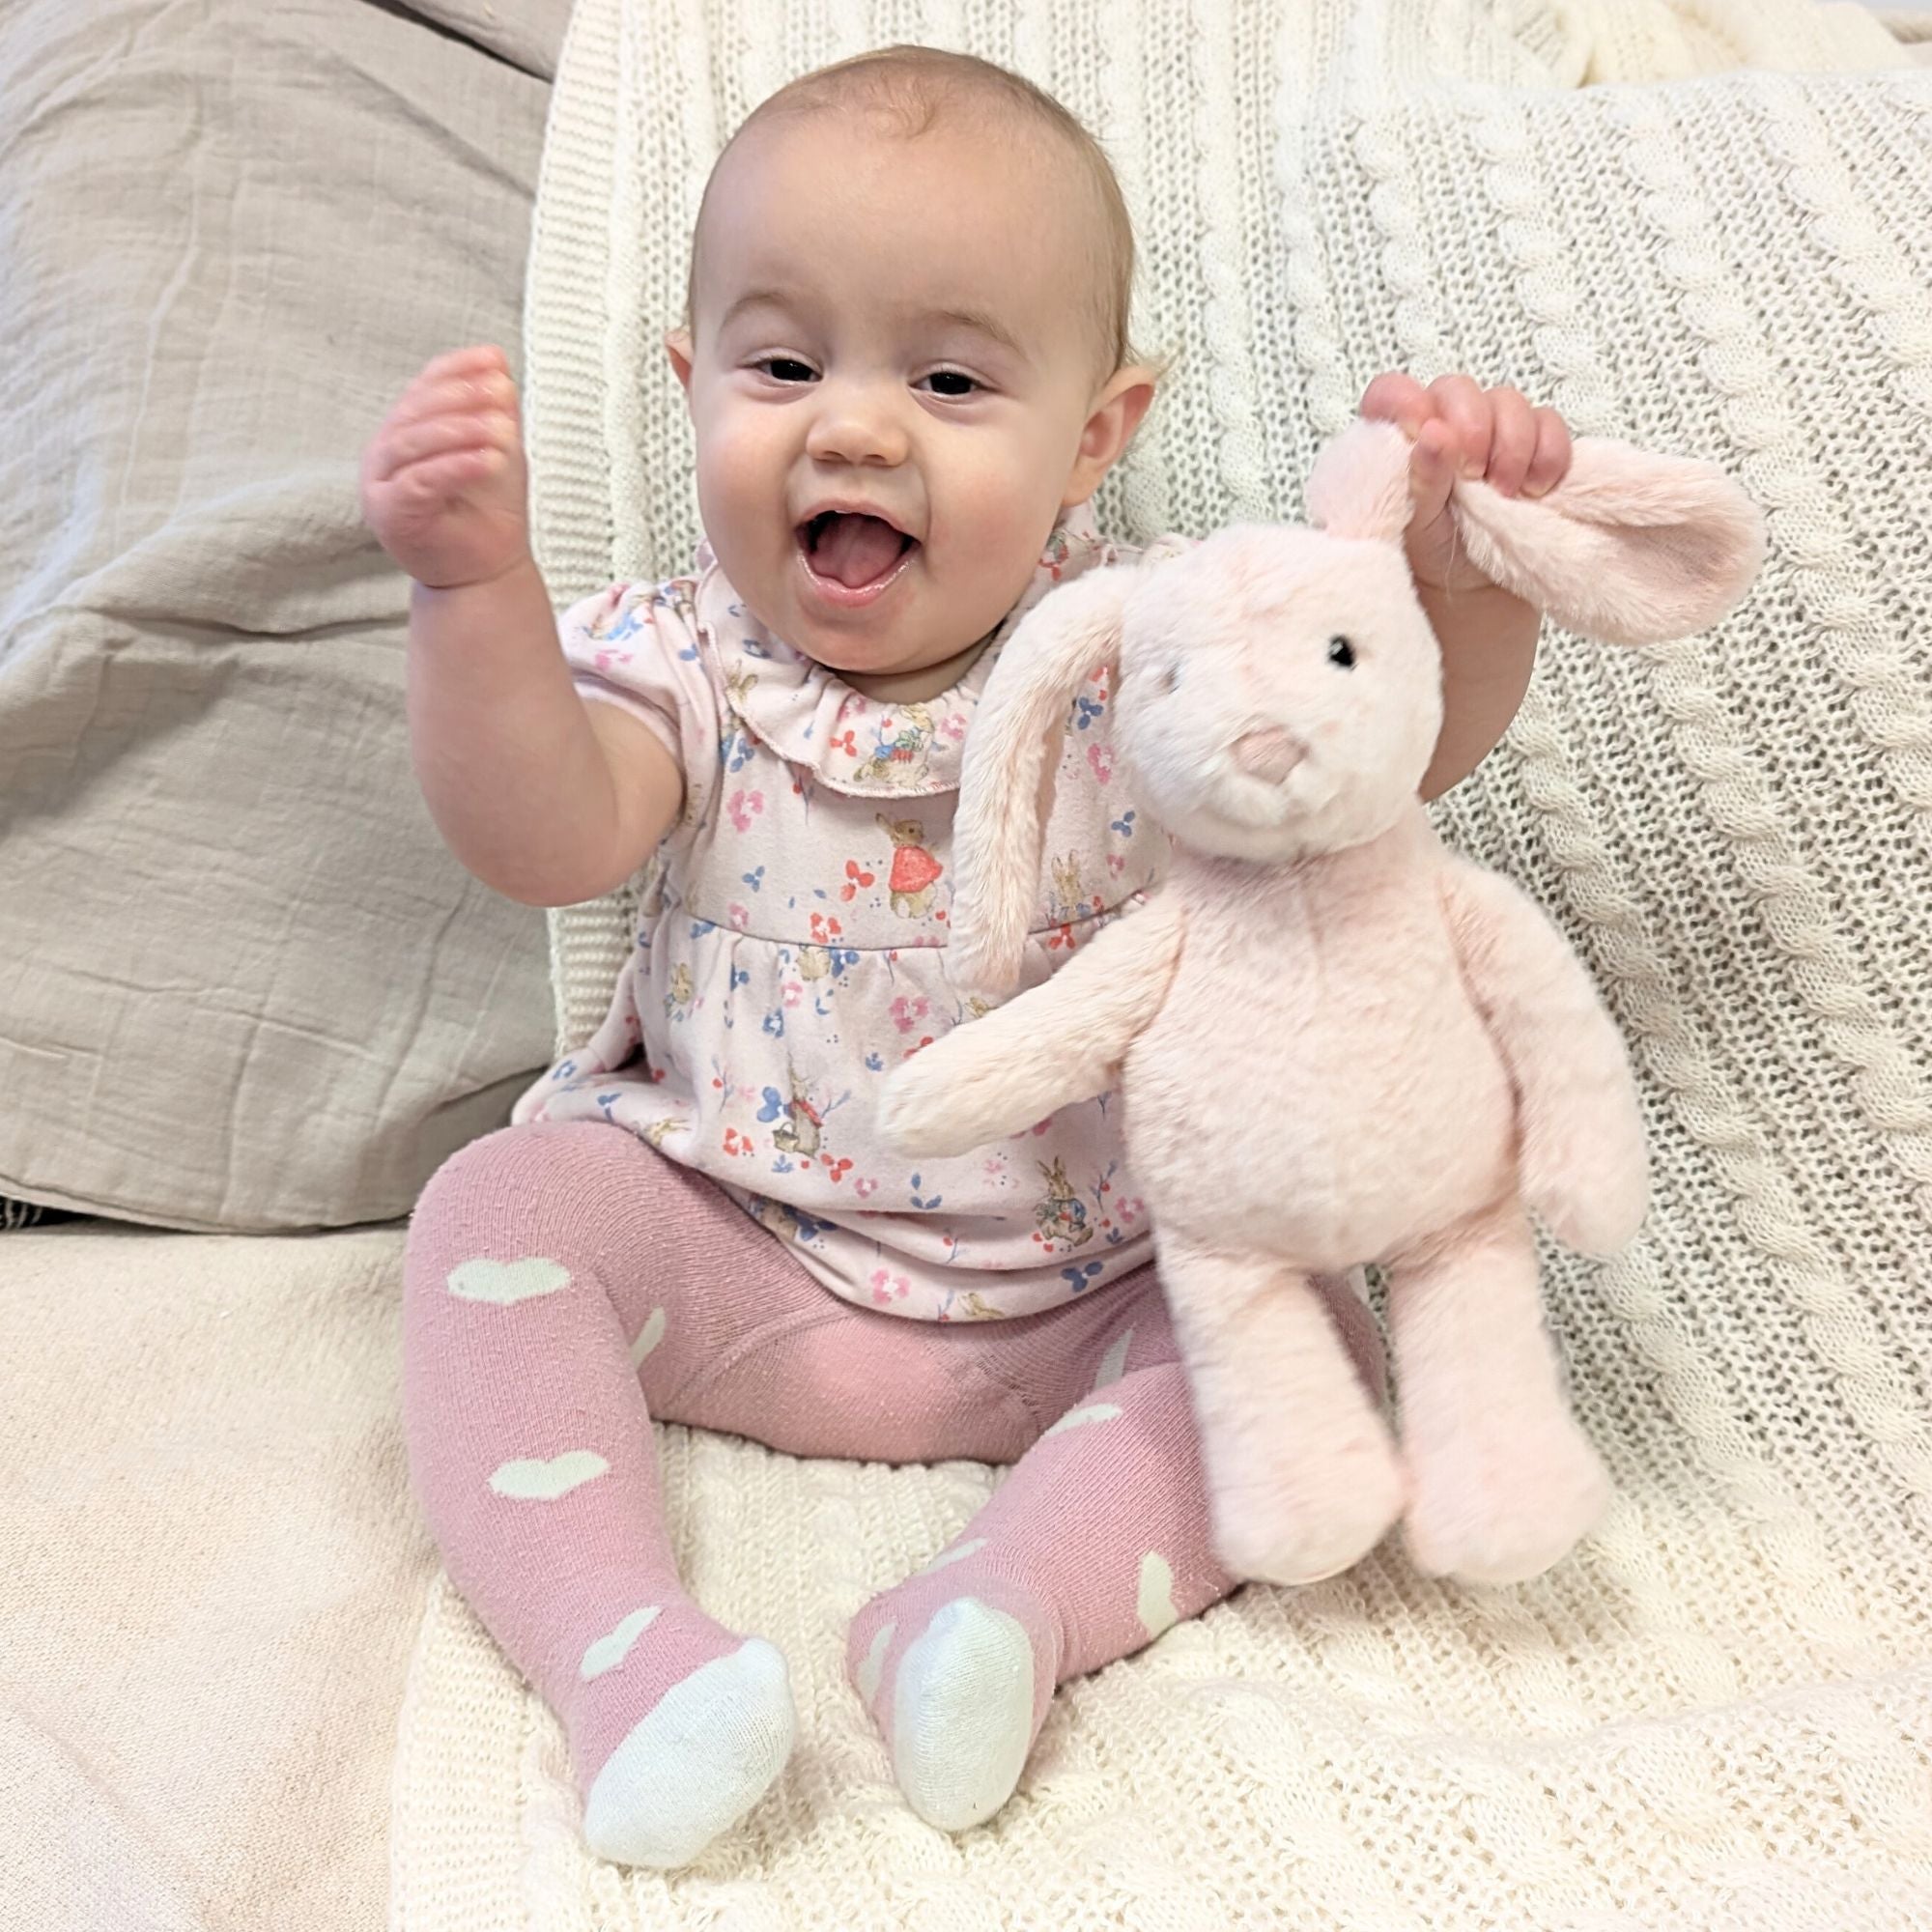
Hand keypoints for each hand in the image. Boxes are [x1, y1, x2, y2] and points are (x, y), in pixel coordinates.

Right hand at [360, 345, 532, 590]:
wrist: (485, 574)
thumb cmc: (487, 514)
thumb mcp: (497, 451)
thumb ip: (493, 412)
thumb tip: (498, 365)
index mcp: (405, 431)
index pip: (425, 387)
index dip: (458, 369)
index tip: (495, 359)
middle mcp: (385, 453)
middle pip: (416, 411)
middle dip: (462, 397)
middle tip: (501, 390)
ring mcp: (381, 483)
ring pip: (415, 443)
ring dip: (462, 430)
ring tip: (502, 428)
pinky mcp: (390, 513)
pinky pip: (421, 481)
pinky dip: (456, 467)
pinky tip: (489, 459)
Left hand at [1359, 373, 1573, 596]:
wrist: (1472, 585)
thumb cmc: (1432, 549)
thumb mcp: (1417, 523)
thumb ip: (1421, 478)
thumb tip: (1432, 433)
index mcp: (1402, 437)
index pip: (1391, 393)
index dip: (1404, 400)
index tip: (1421, 430)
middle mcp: (1445, 422)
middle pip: (1459, 390)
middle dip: (1472, 428)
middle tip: (1473, 475)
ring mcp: (1492, 428)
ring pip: (1509, 402)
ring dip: (1512, 447)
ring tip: (1504, 494)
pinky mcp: (1533, 443)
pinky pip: (1549, 424)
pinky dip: (1548, 455)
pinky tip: (1536, 489)